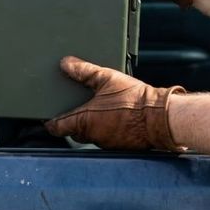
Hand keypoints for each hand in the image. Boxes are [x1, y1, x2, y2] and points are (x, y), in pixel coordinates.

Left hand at [45, 56, 185, 150]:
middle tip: (72, 108)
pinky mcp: (122, 146)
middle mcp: (94, 136)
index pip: (58, 127)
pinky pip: (107, 138)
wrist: (162, 117)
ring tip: (95, 110)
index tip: (47, 119)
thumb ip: (84, 71)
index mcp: (85, 121)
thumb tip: (66, 64)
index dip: (50, 123)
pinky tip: (113, 117)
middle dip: (71, 122)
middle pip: (74, 132)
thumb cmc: (135, 99)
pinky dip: (106, 129)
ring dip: (90, 126)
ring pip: (91, 135)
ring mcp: (108, 143)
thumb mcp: (106, 78)